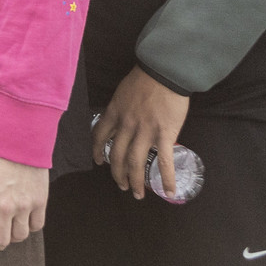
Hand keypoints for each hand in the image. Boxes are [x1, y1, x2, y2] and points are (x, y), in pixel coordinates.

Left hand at [0, 147, 47, 249]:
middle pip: (1, 240)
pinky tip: (25, 221)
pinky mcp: (40, 201)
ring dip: (13, 236)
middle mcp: (3, 206)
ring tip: (10, 231)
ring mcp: (24, 206)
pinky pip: (37, 225)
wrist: (18, 137)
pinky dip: (30, 226)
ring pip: (20, 236)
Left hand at [94, 66, 190, 199]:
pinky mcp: (164, 134)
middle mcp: (126, 124)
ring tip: (137, 193)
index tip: (98, 162)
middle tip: (121, 185)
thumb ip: (121, 107)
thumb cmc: (145, 79)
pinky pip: (164, 161)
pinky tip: (167, 191)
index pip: (99, 135)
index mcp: (114, 112)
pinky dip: (165, 178)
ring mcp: (144, 131)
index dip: (97, 151)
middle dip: (117, 173)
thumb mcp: (123, 91)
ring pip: (135, 162)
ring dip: (135, 181)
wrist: (163, 72)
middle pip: (116, 154)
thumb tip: (124, 117)